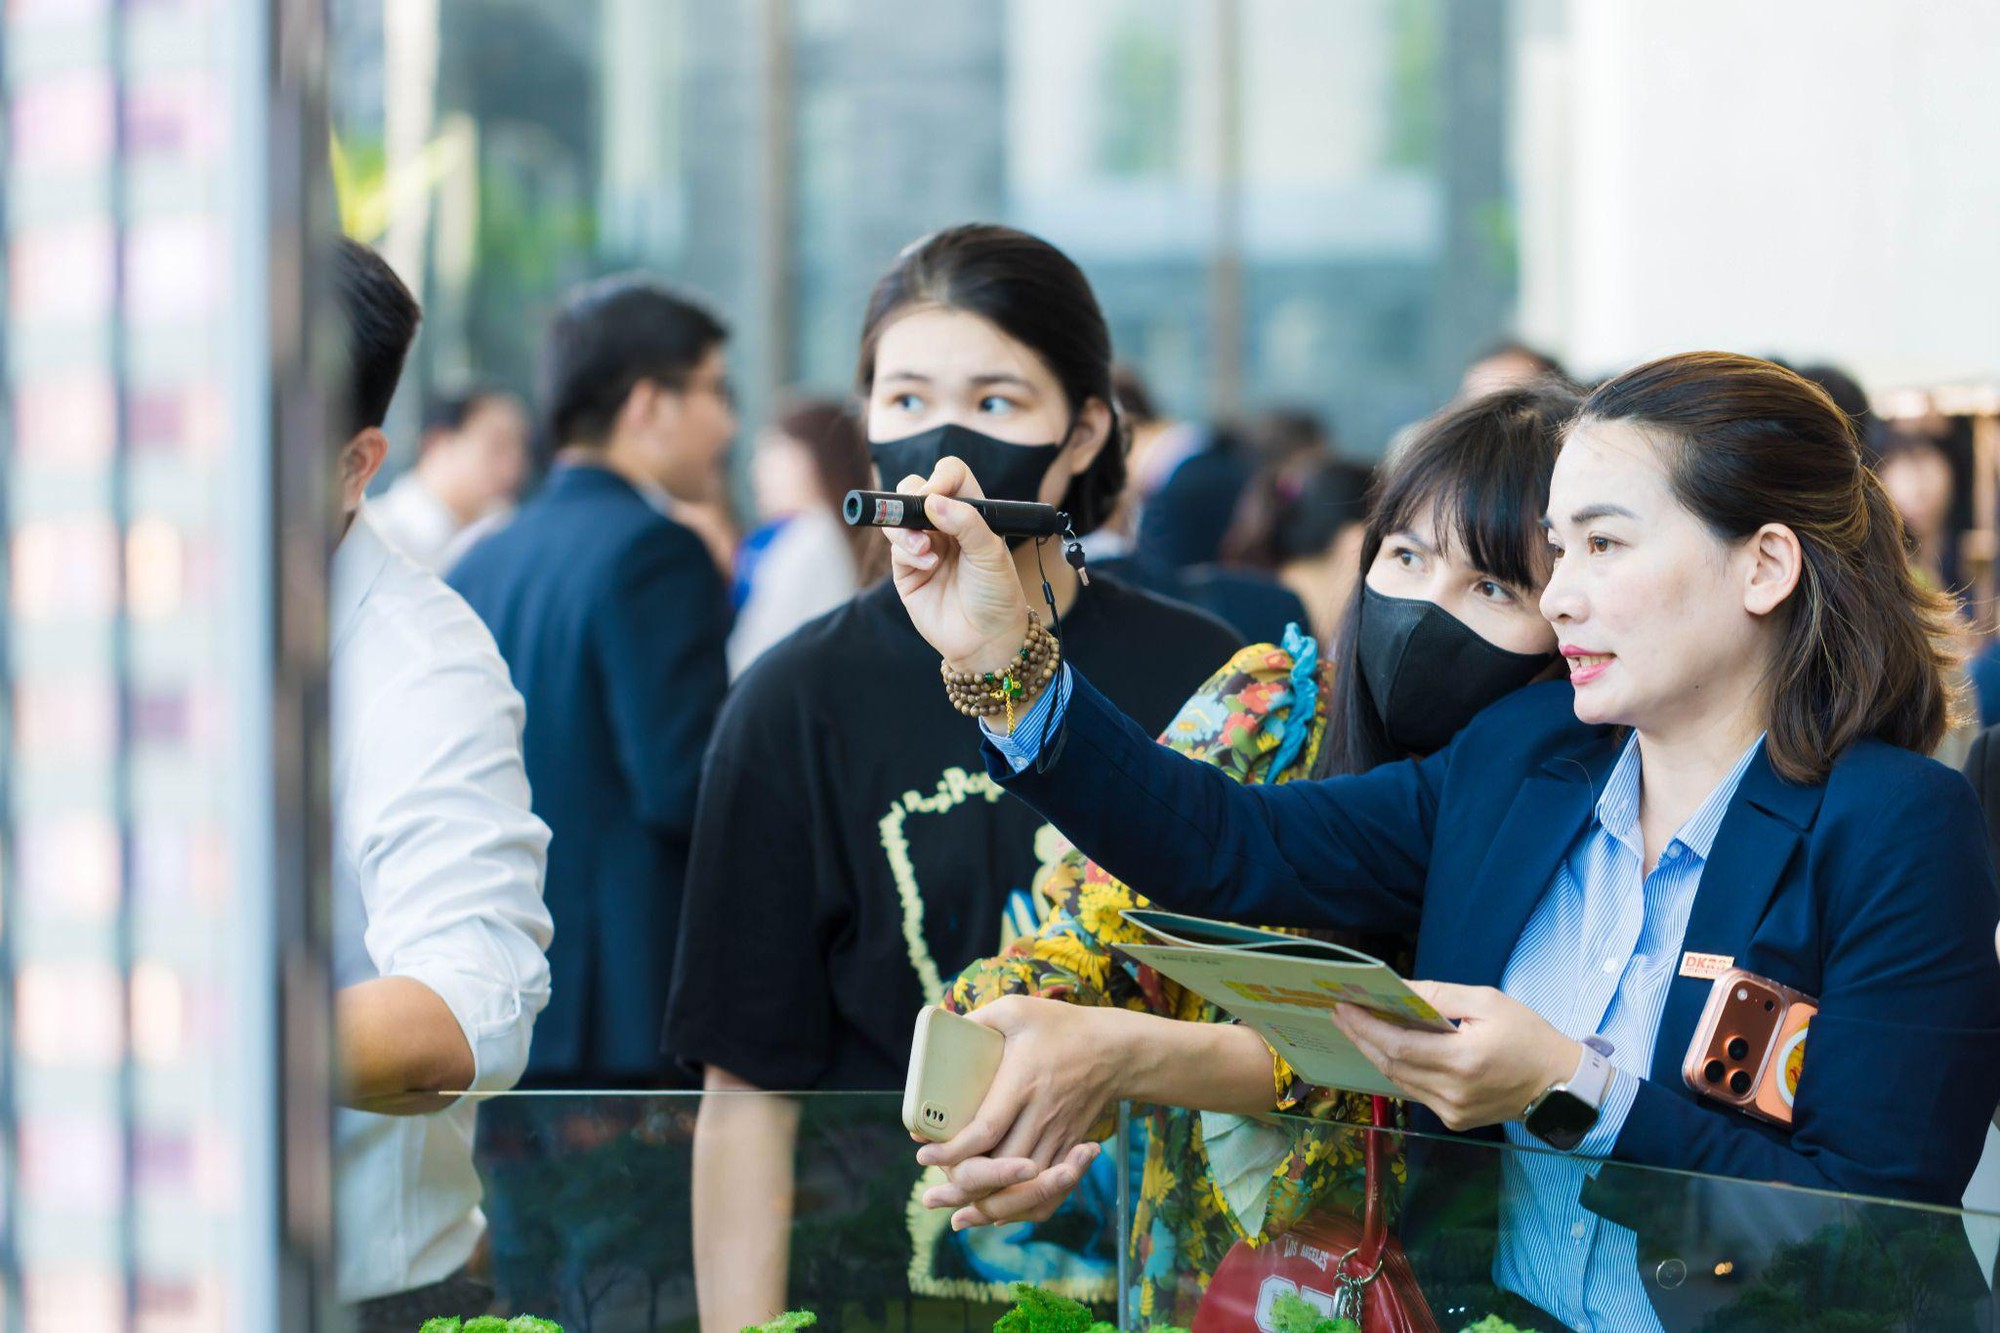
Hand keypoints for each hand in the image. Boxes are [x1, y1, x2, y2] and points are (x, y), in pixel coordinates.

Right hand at [883, 457, 1029, 673]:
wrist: (985, 640)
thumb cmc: (997, 595)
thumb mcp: (991, 554)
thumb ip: (966, 522)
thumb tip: (931, 500)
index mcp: (971, 513)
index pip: (951, 476)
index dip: (940, 478)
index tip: (937, 495)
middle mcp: (944, 526)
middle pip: (914, 489)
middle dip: (912, 498)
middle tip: (922, 515)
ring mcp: (923, 546)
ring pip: (897, 517)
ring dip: (906, 529)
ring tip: (925, 550)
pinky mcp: (907, 570)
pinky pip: (895, 548)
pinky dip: (908, 553)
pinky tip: (928, 566)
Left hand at [912, 997, 1125, 1227]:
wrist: (1117, 1051)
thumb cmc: (1062, 1027)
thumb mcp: (1018, 1010)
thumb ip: (980, 1019)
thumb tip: (943, 1028)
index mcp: (1023, 1083)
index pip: (985, 1130)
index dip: (951, 1150)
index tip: (922, 1155)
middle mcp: (1041, 1116)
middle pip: (1002, 1169)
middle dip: (962, 1187)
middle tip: (930, 1194)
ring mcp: (1059, 1136)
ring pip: (1025, 1187)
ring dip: (989, 1205)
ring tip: (955, 1213)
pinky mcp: (1069, 1146)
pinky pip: (1049, 1190)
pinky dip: (1022, 1207)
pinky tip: (997, 1214)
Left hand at [1330, 981, 1581, 1131]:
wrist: (1559, 1083)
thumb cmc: (1527, 1036)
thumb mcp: (1487, 1002)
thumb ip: (1439, 996)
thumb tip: (1399, 988)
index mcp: (1462, 1060)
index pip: (1398, 1045)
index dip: (1365, 1026)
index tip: (1343, 1006)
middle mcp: (1453, 1092)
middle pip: (1391, 1065)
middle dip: (1362, 1038)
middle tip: (1341, 1014)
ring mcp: (1452, 1111)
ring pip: (1399, 1081)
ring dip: (1377, 1053)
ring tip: (1358, 1027)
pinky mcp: (1454, 1120)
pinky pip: (1416, 1092)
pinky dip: (1399, 1069)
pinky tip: (1389, 1049)